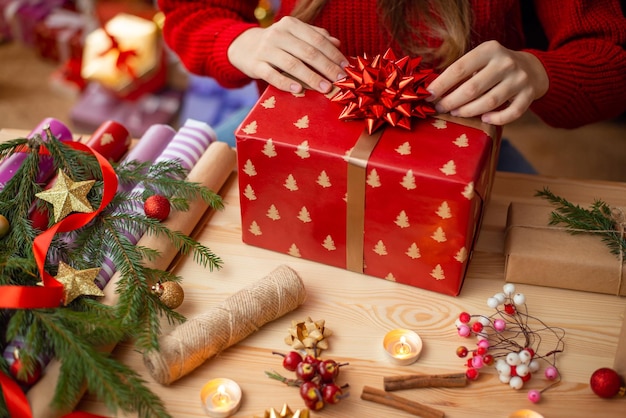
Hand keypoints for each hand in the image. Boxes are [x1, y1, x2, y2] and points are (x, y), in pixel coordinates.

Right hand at [228, 16, 347, 93]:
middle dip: (326, 68)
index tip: (345, 67)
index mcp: (291, 25)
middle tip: (340, 81)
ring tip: (325, 88)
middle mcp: (278, 34)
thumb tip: (337, 43)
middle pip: (308, 52)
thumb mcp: (295, 35)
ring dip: (311, 77)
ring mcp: (266, 50)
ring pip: (292, 64)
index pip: (317, 40)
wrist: (244, 47)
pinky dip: (286, 83)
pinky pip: (273, 75)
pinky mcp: (256, 65)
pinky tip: (298, 90)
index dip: (333, 54)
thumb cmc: (277, 44)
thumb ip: (316, 37)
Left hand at [426, 40, 548, 124]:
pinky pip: (511, 113)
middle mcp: (506, 62)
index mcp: (489, 50)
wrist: (531, 68)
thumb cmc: (494, 67)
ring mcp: (520, 79)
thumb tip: (433, 92)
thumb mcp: (480, 60)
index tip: (428, 96)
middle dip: (452, 101)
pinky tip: (484, 119)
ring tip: (456, 113)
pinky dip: (496, 119)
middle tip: (440, 108)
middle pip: (472, 88)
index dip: (442, 84)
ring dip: (469, 111)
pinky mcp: (529, 94)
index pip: (459, 68)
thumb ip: (461, 72)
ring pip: (490, 102)